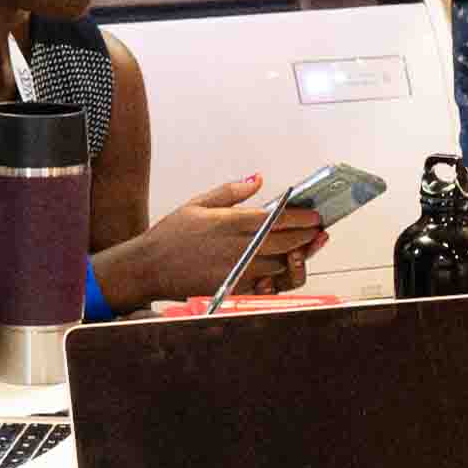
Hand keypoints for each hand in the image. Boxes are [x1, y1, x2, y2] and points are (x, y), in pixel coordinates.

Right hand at [119, 175, 324, 302]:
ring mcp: (236, 270)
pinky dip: (282, 277)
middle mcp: (236, 248)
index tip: (314, 215)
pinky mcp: (233, 288)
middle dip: (307, 236)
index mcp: (228, 223)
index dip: (300, 217)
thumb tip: (257, 179)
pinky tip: (288, 267)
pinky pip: (267, 285)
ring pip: (280, 265)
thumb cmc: (171, 235)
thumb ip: (230, 192)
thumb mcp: (197, 203)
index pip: (275, 219)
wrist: (149, 267)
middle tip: (319, 230)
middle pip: (284, 242)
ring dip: (299, 256)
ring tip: (309, 246)